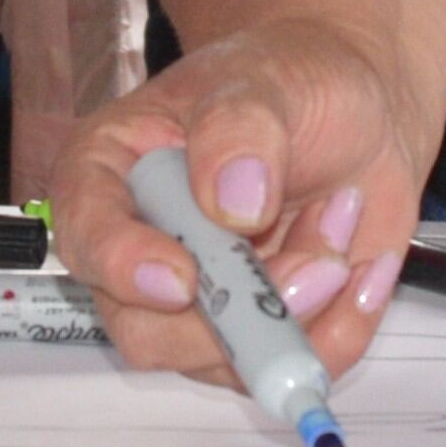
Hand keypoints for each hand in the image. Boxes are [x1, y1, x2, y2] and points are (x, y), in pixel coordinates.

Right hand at [51, 17, 436, 387]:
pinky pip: (294, 367)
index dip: (123, 267)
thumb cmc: (290, 79)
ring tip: (339, 216)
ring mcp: (203, 304)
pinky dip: (341, 326)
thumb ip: (239, 128)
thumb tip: (229, 202)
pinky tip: (360, 262)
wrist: (357, 109)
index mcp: (112, 174)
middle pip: (148, 333)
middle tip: (320, 260)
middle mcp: (144, 251)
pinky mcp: (262, 334)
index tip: (181, 279)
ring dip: (304, 307)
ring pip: (230, 360)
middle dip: (241, 312)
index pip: (85, 235)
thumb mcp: (264, 79)